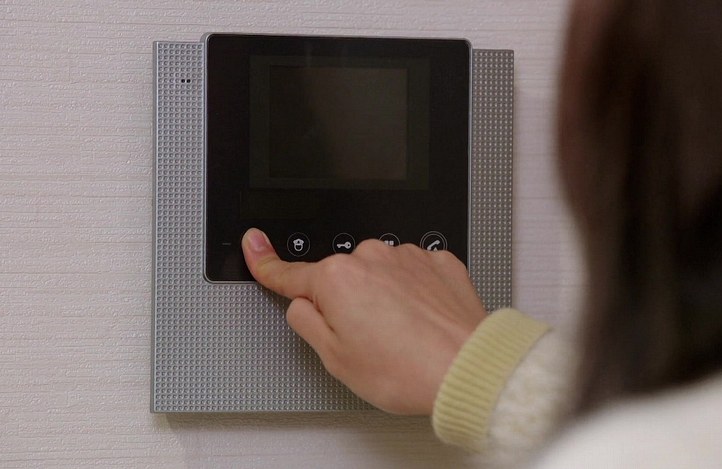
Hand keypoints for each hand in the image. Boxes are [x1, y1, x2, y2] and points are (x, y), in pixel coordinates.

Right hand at [242, 228, 486, 414]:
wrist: (467, 368)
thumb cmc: (406, 369)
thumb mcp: (335, 358)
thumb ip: (306, 322)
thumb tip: (302, 305)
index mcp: (336, 279)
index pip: (291, 273)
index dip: (266, 263)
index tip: (254, 245)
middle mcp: (370, 258)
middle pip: (340, 278)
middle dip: (345, 303)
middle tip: (366, 341)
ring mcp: (407, 256)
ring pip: (378, 275)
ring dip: (381, 298)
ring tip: (401, 336)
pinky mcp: (438, 262)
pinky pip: (411, 274)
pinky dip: (412, 294)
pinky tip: (421, 322)